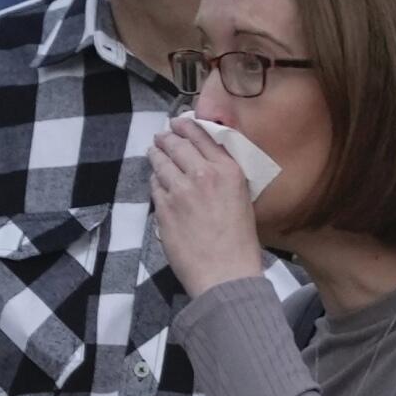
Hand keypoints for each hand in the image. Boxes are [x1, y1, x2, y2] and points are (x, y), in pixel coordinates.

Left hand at [148, 118, 263, 297]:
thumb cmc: (240, 242)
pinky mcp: (163, 208)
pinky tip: (156, 180)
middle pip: (178, 145)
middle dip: (167, 138)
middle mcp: (203, 174)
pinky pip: (155, 186)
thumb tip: (207, 163)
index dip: (186, 126)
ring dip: (156, 155)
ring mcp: (180, 191)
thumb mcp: (241, 199)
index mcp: (228, 171)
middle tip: (162, 136)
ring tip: (153, 151)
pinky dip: (155, 180)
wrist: (225, 273)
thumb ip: (224, 177)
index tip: (178, 123)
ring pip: (161, 163)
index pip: (202, 136)